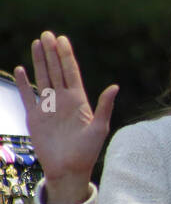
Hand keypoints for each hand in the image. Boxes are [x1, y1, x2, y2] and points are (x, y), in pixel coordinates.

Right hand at [14, 32, 118, 203]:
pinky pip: (27, 96)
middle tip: (47, 34)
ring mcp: (48, 107)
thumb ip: (105, 106)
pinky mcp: (35, 117)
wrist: (69, 170)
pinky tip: (21, 68)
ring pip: (42, 78)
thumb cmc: (87, 151)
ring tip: (36, 43)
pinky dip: (24, 83)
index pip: (71, 72)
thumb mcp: (100, 128)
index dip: (66, 56)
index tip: (62, 39)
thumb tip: (115, 86)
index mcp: (79, 100)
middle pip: (55, 70)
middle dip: (51, 52)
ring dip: (39, 61)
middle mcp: (62, 100)